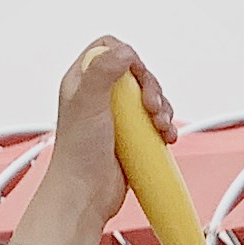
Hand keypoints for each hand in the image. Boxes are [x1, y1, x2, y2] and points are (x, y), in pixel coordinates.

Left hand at [12, 37, 172, 244]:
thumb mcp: (87, 104)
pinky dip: (165, 127)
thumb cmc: (78, 155)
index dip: (127, 57)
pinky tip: (165, 137)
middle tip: (151, 107)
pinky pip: (154, 122)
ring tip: (160, 127)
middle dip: (151, 87)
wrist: (86, 195)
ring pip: (149, 98)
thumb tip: (124, 52)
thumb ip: (102, 71)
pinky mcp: (131, 137)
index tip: (135, 77)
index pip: (108, 49)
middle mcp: (99, 96)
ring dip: (163, 109)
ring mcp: (117, 118)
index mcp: (83, 81)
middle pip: (135, 73)